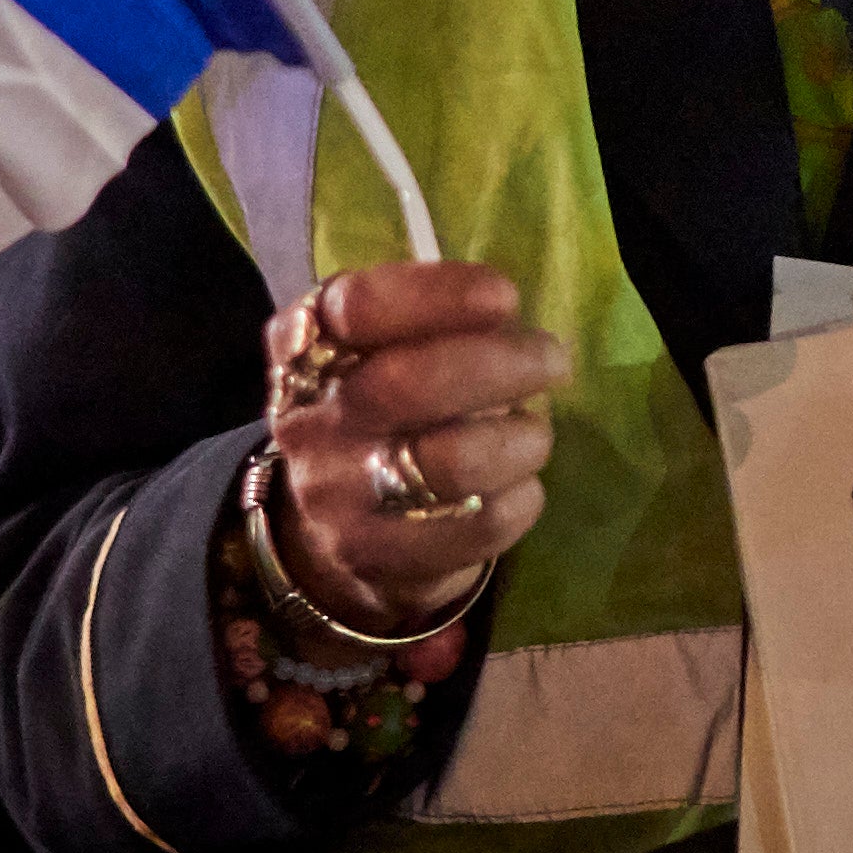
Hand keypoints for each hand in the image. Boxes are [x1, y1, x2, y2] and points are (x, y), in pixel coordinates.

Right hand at [260, 261, 563, 650]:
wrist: (335, 527)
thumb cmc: (381, 413)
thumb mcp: (381, 349)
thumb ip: (432, 320)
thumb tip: (505, 317)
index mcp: (301, 347)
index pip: (356, 306)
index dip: (439, 295)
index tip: (504, 298)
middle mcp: (306, 420)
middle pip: (407, 383)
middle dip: (500, 364)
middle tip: (551, 360)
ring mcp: (333, 496)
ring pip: (453, 461)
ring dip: (521, 439)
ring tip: (534, 434)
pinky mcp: (376, 557)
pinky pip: (478, 524)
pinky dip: (521, 499)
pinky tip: (521, 487)